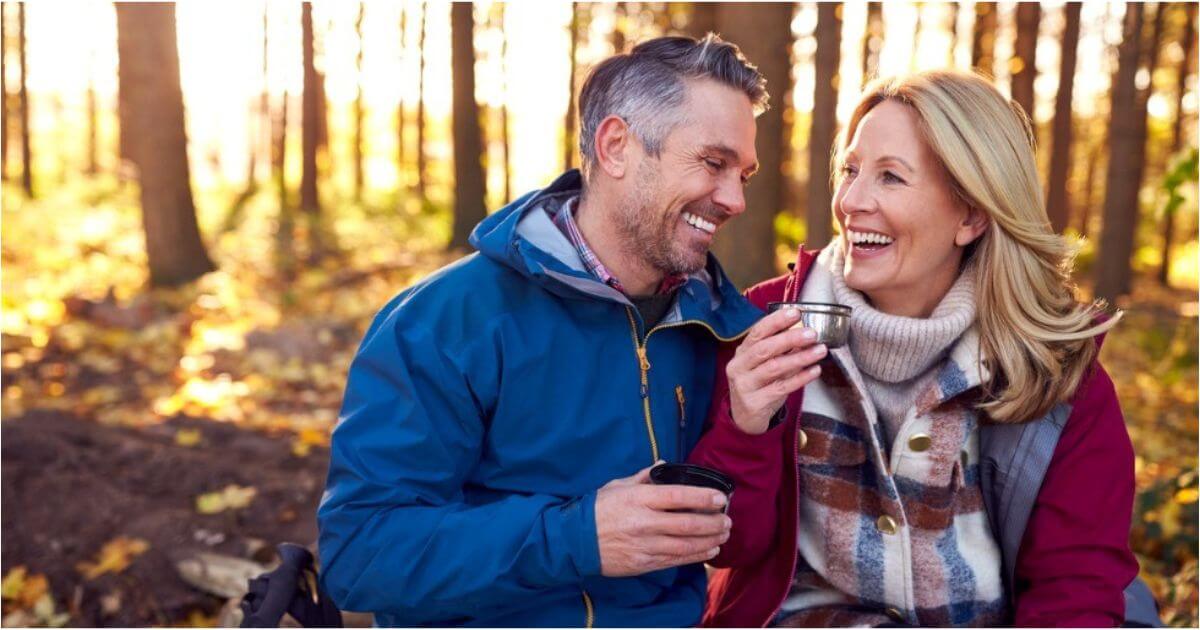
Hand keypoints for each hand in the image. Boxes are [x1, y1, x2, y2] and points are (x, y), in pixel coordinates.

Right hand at [594, 464, 731, 576]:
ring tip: (723, 535)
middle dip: (713, 522)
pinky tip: (708, 550)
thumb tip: (664, 465)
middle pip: (687, 523)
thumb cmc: (597, 510)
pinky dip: (696, 556)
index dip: (703, 497)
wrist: (575, 541)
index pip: (677, 496)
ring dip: (709, 540)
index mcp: (638, 498)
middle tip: (728, 520)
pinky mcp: (643, 563)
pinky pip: (675, 560)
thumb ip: (644, 476)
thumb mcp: (618, 486)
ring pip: (685, 545)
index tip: (721, 498)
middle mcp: (644, 522)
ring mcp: (644, 545)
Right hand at [726, 308, 825, 434]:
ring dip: (800, 358)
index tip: (796, 312)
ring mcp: (745, 386)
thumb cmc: (758, 385)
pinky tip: (815, 371)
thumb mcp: (763, 365)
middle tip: (812, 333)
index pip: (757, 332)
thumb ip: (780, 350)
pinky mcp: (755, 403)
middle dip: (790, 339)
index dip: (776, 321)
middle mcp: (739, 367)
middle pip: (764, 349)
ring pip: (774, 368)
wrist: (744, 419)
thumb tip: (804, 331)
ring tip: (820, 350)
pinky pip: (781, 388)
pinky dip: (800, 378)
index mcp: (741, 353)